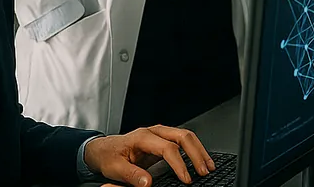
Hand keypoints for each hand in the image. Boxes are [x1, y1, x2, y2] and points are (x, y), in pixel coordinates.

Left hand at [84, 125, 214, 186]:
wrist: (103, 149)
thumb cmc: (108, 157)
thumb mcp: (114, 168)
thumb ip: (131, 175)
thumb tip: (148, 183)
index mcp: (142, 137)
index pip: (168, 148)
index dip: (179, 164)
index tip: (186, 178)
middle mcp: (154, 132)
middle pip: (183, 136)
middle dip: (197, 154)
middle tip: (204, 171)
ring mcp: (160, 134)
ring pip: (187, 136)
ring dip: (200, 150)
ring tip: (209, 166)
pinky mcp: (164, 139)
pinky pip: (184, 141)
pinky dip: (195, 150)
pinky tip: (201, 160)